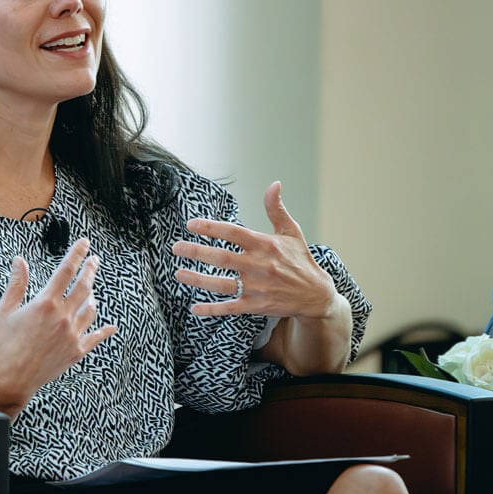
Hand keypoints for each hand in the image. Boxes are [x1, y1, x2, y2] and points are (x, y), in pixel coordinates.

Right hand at [0, 238, 116, 416]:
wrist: (11, 378)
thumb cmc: (4, 343)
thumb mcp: (5, 310)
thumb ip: (16, 284)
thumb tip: (19, 260)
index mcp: (45, 303)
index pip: (65, 270)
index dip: (76, 254)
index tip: (84, 243)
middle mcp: (63, 316)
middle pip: (83, 286)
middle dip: (90, 270)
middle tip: (95, 260)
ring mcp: (72, 334)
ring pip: (90, 309)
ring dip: (92, 297)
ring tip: (90, 291)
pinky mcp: (76, 351)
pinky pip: (95, 337)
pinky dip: (104, 331)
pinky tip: (111, 327)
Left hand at [171, 181, 338, 319]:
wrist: (316, 295)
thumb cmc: (300, 260)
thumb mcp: (291, 232)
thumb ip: (276, 209)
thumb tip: (274, 184)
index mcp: (266, 245)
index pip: (234, 233)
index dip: (212, 228)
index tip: (191, 225)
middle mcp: (260, 266)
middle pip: (223, 258)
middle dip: (198, 253)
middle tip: (176, 248)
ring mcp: (257, 288)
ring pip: (222, 284)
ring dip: (198, 279)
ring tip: (178, 273)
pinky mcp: (257, 306)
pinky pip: (230, 307)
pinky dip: (212, 309)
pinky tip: (194, 308)